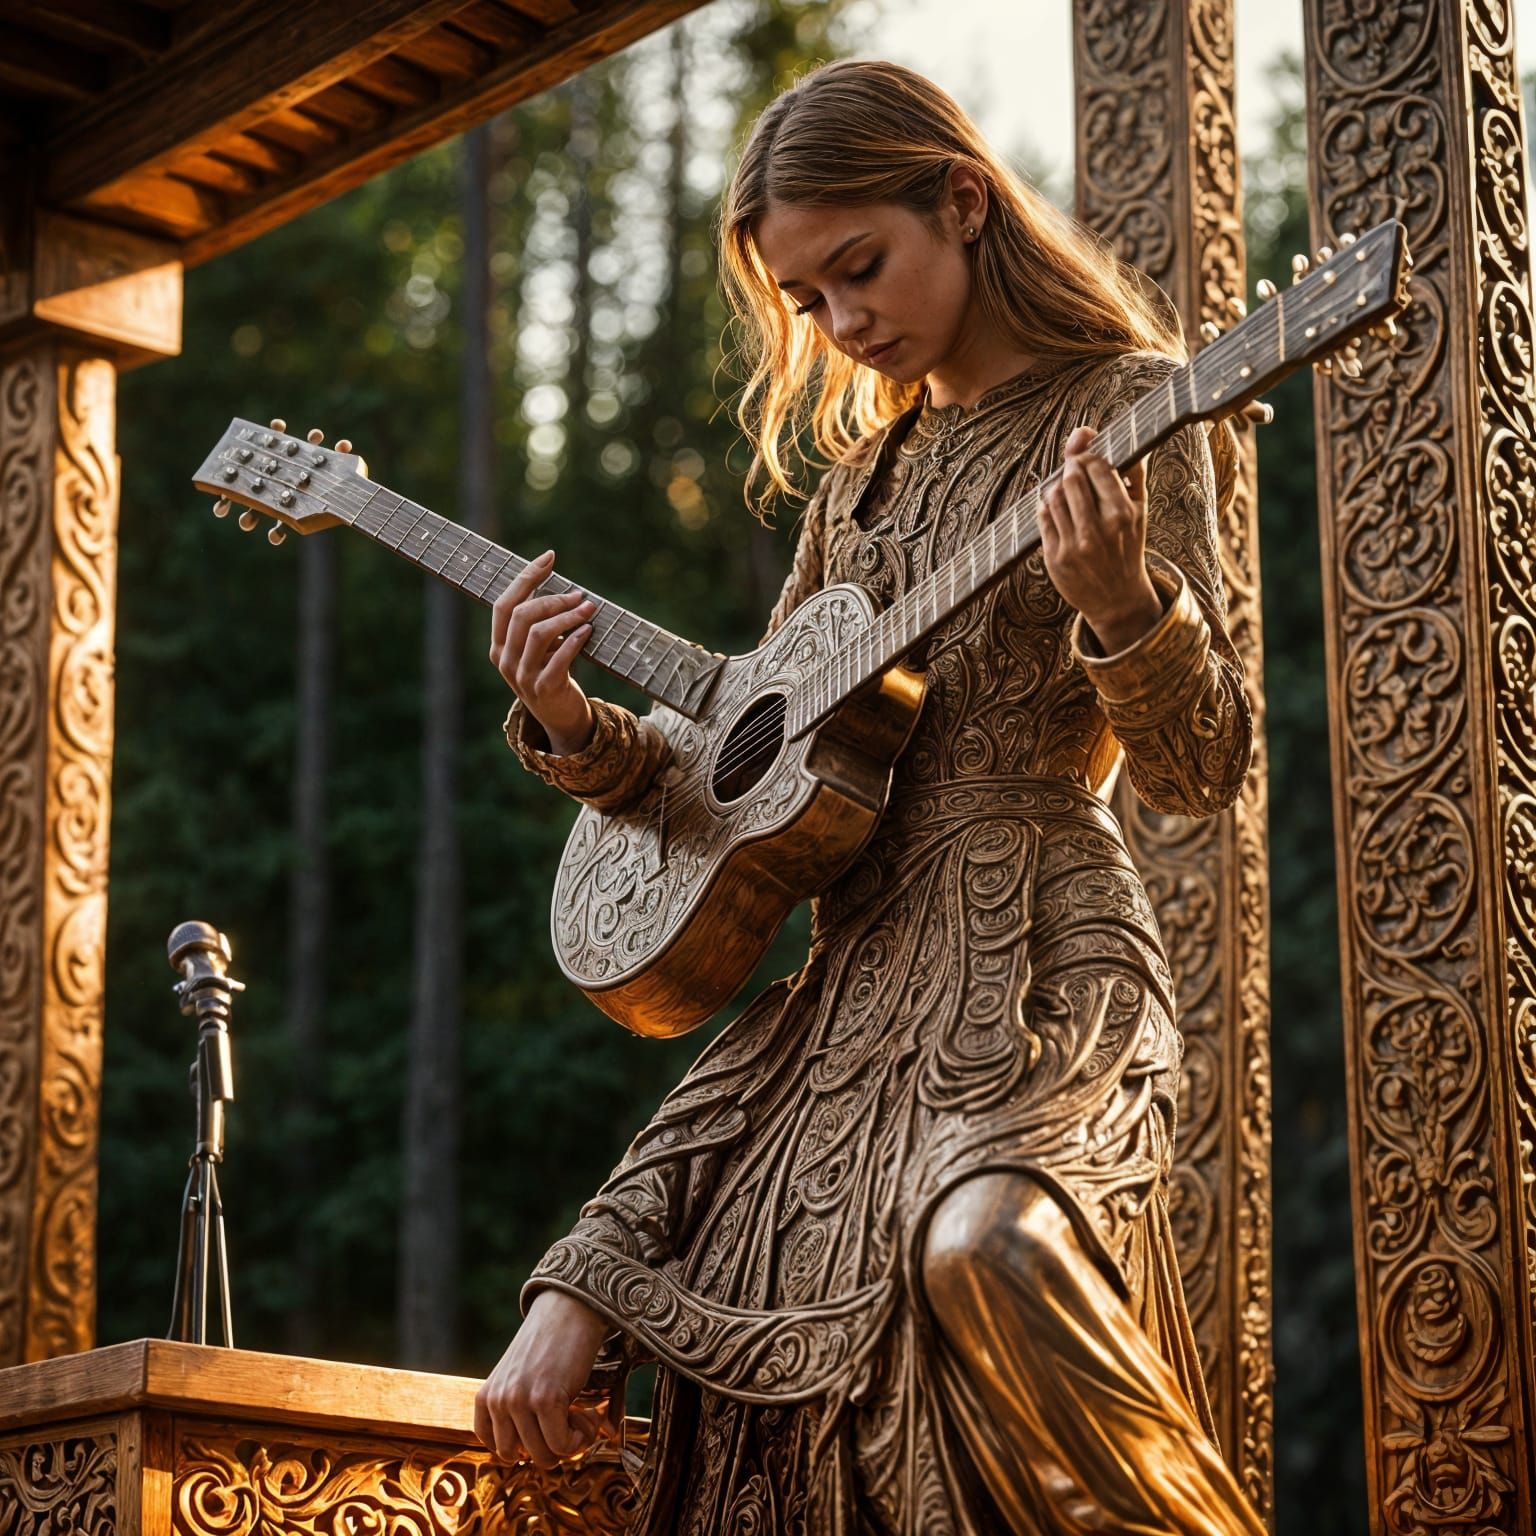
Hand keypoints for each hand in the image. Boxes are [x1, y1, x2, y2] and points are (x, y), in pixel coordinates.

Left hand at [474, 1289, 614, 1469]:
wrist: (572, 1307)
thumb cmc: (551, 1343)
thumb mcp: (519, 1377)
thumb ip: (513, 1409)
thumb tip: (527, 1454)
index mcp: (485, 1396)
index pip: (495, 1446)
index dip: (526, 1443)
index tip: (546, 1426)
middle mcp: (497, 1401)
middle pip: (518, 1456)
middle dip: (547, 1447)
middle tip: (568, 1422)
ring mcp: (520, 1400)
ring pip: (543, 1456)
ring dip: (569, 1444)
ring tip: (583, 1416)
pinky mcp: (546, 1399)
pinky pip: (563, 1445)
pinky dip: (581, 1438)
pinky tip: (590, 1414)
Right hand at [491, 549, 595, 753]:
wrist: (561, 718)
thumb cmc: (551, 674)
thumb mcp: (538, 648)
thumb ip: (539, 621)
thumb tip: (560, 584)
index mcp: (498, 646)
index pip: (504, 603)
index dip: (526, 577)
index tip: (549, 557)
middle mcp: (505, 660)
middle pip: (521, 614)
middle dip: (552, 598)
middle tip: (579, 594)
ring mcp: (522, 676)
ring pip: (538, 633)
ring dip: (566, 616)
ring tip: (588, 609)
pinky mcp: (544, 689)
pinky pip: (559, 658)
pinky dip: (575, 640)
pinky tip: (588, 630)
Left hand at [1039, 425, 1163, 654]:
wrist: (1117, 598)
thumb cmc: (1127, 545)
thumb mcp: (1139, 510)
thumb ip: (1131, 470)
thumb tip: (1124, 434)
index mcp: (1123, 513)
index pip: (1096, 466)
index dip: (1087, 456)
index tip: (1086, 457)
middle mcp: (1098, 529)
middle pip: (1071, 478)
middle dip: (1070, 468)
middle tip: (1072, 469)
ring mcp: (1075, 545)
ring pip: (1053, 496)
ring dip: (1055, 487)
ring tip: (1065, 490)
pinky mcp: (1055, 558)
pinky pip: (1042, 517)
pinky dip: (1046, 507)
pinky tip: (1055, 509)